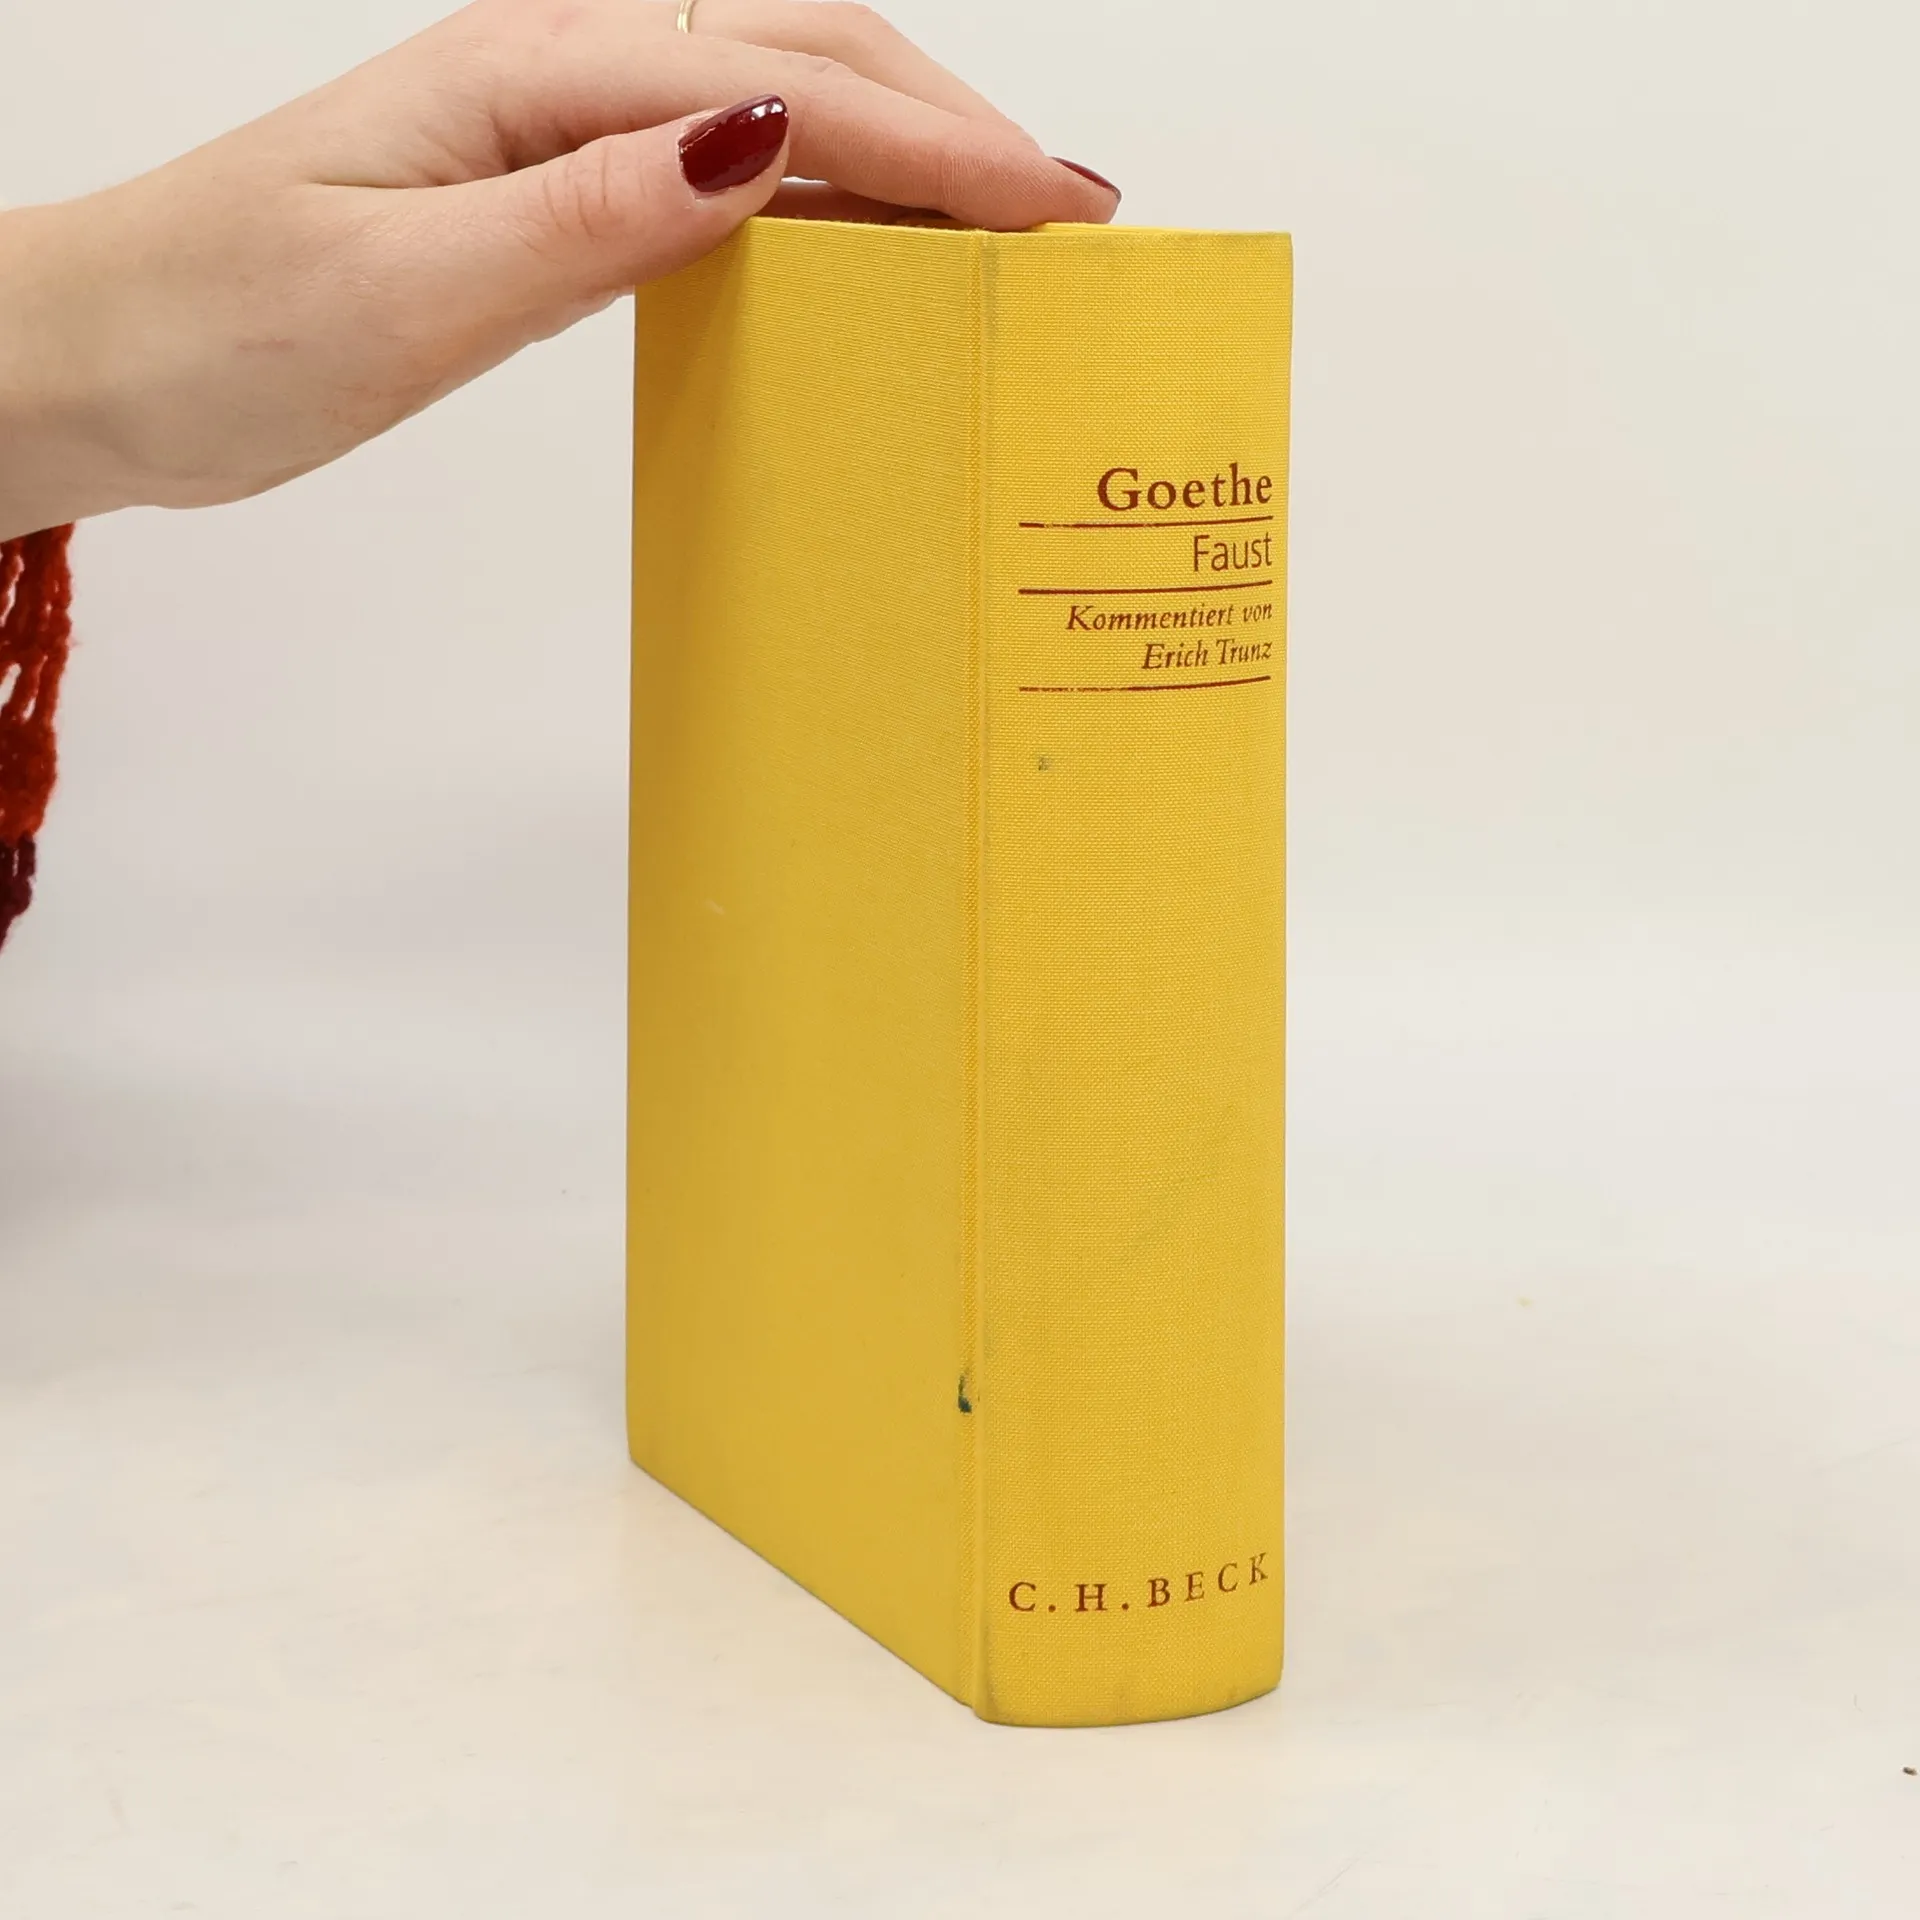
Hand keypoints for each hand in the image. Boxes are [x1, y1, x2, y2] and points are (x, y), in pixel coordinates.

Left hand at [0, 0, 1118, 539]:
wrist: (101, 363)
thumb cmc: (221, 329)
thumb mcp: (409, 285)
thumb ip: (590, 211)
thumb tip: (761, 136)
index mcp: (528, 70)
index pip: (784, 78)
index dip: (938, 139)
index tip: (1060, 203)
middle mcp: (555, 71)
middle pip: (802, 53)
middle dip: (953, 126)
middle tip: (1075, 215)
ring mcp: (557, 127)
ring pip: (773, 103)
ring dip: (901, 154)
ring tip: (1008, 230)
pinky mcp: (550, 193)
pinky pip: (719, 173)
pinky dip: (820, 201)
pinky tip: (869, 250)